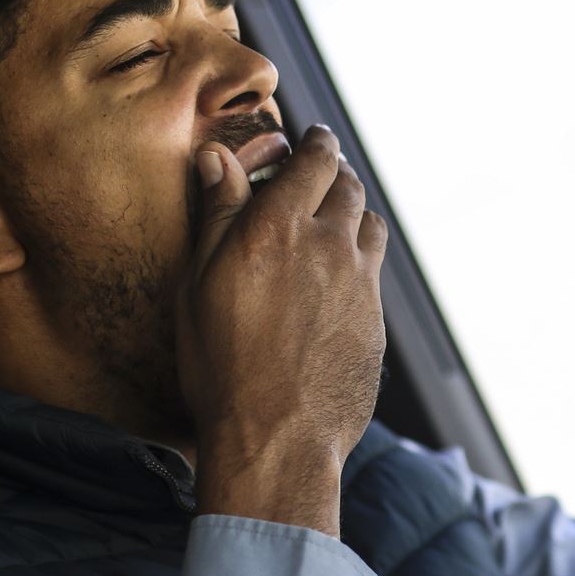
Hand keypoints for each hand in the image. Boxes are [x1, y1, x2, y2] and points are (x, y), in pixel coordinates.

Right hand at [176, 124, 388, 534]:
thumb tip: (217, 159)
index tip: (317, 138)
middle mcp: (328, 246)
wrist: (276, 437)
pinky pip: (374, 271)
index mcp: (277, 227)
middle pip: (348, 187)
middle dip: (336, 173)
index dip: (318, 143)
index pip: (314, 160)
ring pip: (369, 224)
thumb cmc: (221, 366)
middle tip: (323, 174)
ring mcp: (360, 283)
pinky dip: (360, 258)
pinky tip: (340, 275)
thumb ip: (216, 216)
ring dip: (353, 213)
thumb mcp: (198, 286)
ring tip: (335, 219)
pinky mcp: (376, 319)